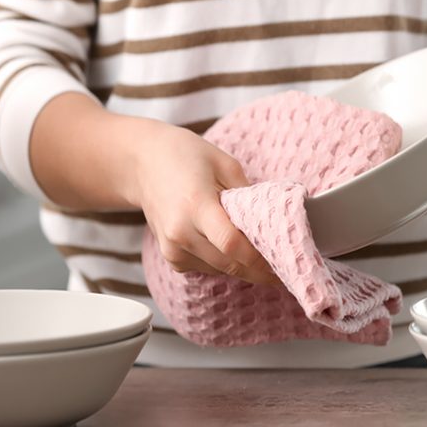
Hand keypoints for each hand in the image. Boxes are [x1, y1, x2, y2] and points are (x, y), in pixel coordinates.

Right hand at [30, 94, 276, 284]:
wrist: (141, 163)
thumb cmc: (183, 155)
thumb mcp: (223, 163)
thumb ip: (247, 194)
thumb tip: (272, 220)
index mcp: (195, 205)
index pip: (232, 245)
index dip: (261, 259)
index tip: (284, 260)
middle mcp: (180, 232)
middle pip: (229, 264)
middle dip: (260, 270)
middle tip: (286, 267)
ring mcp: (172, 248)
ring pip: (220, 270)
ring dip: (244, 267)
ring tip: (267, 259)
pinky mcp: (170, 256)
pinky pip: (206, 268)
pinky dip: (224, 263)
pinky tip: (234, 251)